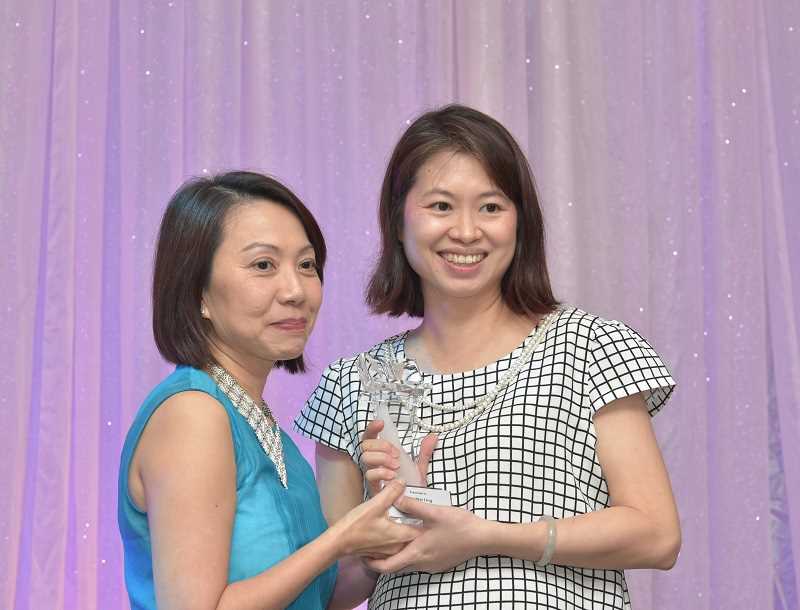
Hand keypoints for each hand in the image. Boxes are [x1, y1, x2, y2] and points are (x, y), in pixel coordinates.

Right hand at [332, 480, 420, 558]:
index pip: (421, 528)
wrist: (338, 542)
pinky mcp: (381, 552)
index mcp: (400, 535)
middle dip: (414, 521)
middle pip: (413, 533)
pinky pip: (394, 543)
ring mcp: (389, 551)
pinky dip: (395, 535)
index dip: (424, 518)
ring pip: (404, 538)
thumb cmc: (355, 525)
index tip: (422, 507)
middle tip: (412, 508)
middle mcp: (397, 546)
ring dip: (404, 527)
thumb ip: (391, 492)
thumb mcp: (374, 504)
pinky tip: (389, 523)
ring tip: (401, 514)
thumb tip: (402, 482)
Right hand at [360, 419, 437, 496]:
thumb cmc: (410, 488)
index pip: (371, 437)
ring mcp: (371, 474)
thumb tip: (433, 437)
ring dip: (381, 458)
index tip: (381, 423)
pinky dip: (380, 472)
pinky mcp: (372, 487)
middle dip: (381, 445)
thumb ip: (424, 453)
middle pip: (365, 445)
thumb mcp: (419, 468)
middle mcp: (374, 463)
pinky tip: (392, 476)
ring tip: (396, 466)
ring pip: (365, 457)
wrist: (411, 508)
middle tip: (397, 454)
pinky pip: (370, 475)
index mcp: (382, 455)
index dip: (372, 427)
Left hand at [364, 497, 486, 573]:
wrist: (483, 538)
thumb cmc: (460, 526)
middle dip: (382, 558)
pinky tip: (412, 538)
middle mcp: (422, 563)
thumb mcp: (435, 512)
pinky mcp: (439, 562)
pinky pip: (418, 560)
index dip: (373, 563)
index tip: (363, 554)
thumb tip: (395, 498)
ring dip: (397, 554)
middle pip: (396, 566)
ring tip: (390, 539)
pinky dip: (410, 552)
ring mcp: (432, 565)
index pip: (388, 566)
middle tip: (372, 545)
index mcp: (417, 552)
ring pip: (407, 563)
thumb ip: (414, 506)